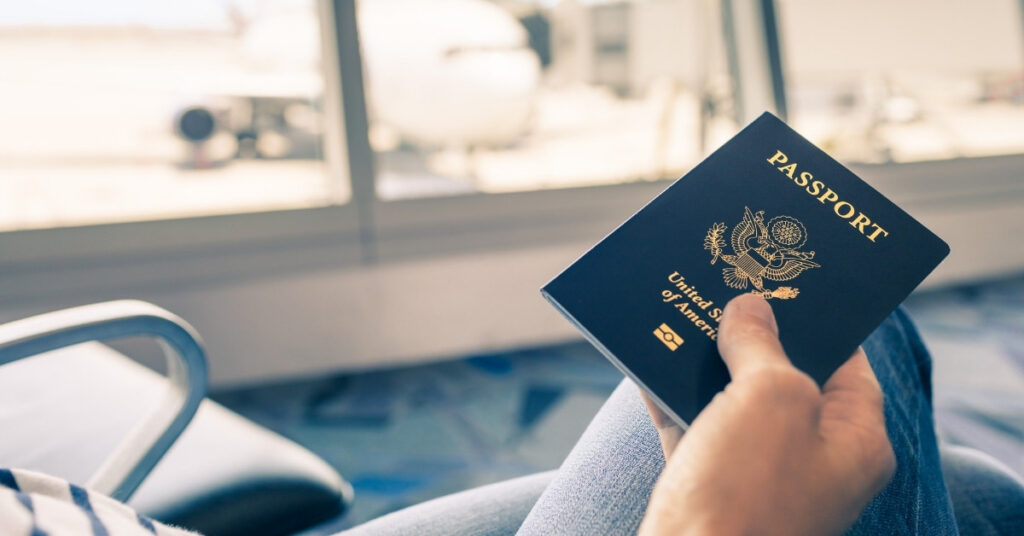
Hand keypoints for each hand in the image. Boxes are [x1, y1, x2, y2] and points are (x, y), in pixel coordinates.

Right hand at [639, 294, 894, 535]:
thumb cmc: (746, 492)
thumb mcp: (769, 397)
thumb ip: (762, 344)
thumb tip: (749, 309)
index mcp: (852, 442)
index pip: (848, 364)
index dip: (818, 319)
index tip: (786, 281)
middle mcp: (810, 460)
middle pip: (784, 379)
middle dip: (751, 335)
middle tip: (725, 288)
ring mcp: (757, 477)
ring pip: (732, 402)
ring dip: (706, 361)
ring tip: (684, 313)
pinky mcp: (708, 489)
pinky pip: (692, 427)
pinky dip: (671, 395)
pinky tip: (648, 359)